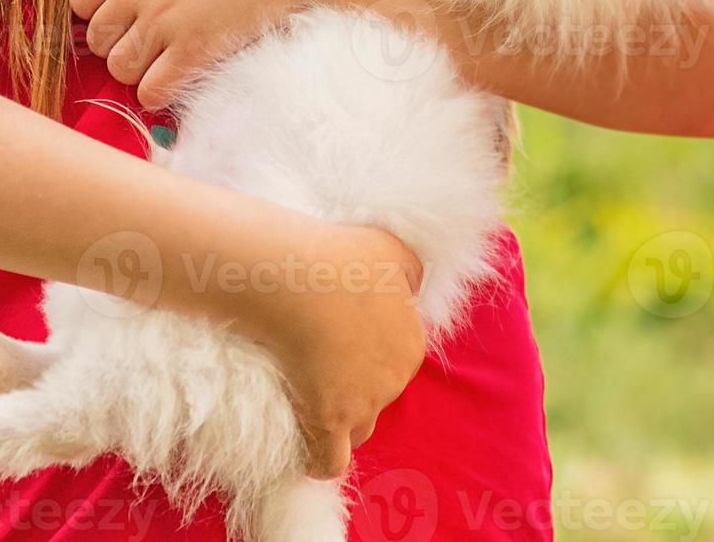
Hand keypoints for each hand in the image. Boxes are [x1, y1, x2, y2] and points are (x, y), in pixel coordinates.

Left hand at [70, 0, 318, 110]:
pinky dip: (160, 91)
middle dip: (121, 43)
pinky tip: (181, 76)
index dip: (103, 12)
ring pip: (120, 68)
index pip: (80, 0)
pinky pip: (151, 91)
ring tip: (170, 58)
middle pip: (98, 38)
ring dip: (141, 69)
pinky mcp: (193, 48)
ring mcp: (162, 19)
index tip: (127, 18)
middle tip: (154, 40)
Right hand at [268, 224, 425, 478]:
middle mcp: (395, 379)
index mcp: (410, 342)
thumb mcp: (393, 251)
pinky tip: (305, 453)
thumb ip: (409, 273)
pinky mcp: (328, 422)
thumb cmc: (343, 258)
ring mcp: (363, 404)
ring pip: (359, 429)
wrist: (303, 279)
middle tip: (320, 362)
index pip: (396, 361)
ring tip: (312, 404)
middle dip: (355, 386)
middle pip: (379, 395)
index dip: (369, 354)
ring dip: (341, 422)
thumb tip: (410, 288)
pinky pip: (330, 461)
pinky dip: (318, 460)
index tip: (342, 342)